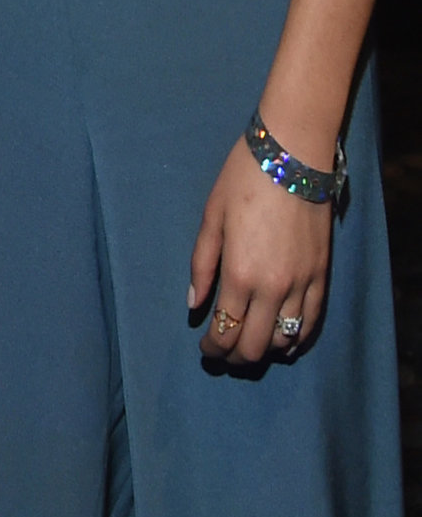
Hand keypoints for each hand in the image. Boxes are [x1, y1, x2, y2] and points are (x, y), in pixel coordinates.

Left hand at [188, 136, 332, 366]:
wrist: (292, 159)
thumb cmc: (242, 182)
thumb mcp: (210, 218)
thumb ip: (202, 265)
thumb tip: (194, 305)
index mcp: (239, 274)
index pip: (226, 329)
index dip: (213, 347)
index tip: (205, 350)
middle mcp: (273, 288)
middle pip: (255, 345)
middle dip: (235, 356)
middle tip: (222, 355)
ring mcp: (302, 285)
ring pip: (285, 341)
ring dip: (265, 351)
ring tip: (249, 347)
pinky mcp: (322, 278)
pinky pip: (311, 323)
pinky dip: (296, 340)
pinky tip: (284, 344)